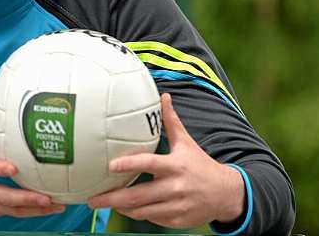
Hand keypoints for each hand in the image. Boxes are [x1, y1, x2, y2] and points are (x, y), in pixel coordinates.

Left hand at [87, 93, 244, 227]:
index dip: (129, 165)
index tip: (110, 166)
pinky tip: (125, 208)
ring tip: (103, 202)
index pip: (149, 164)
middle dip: (112, 198)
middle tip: (91, 198)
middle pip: (138, 195)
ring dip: (121, 207)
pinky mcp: (177, 221)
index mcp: (175, 166)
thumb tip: (163, 96)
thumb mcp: (186, 143)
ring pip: (142, 211)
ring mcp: (176, 206)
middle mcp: (175, 187)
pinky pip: (151, 219)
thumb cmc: (200, 165)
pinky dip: (136, 214)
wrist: (227, 194)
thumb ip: (171, 122)